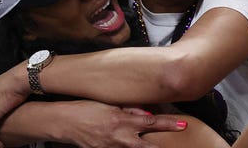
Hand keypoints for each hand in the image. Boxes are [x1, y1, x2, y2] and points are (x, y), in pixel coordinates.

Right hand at [52, 101, 187, 147]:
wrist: (64, 122)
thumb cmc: (86, 108)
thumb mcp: (110, 104)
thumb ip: (130, 109)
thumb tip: (148, 113)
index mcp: (122, 121)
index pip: (152, 123)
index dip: (169, 124)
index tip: (183, 125)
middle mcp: (120, 137)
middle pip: (148, 146)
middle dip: (161, 146)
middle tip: (176, 145)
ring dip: (146, 147)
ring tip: (157, 144)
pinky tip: (133, 145)